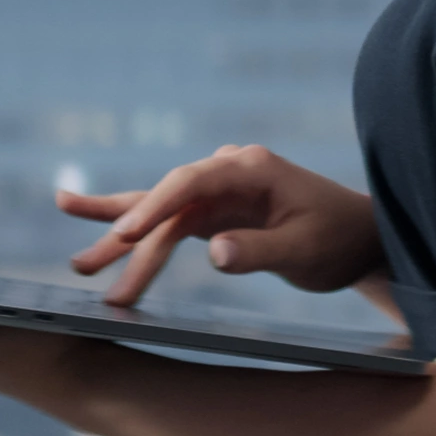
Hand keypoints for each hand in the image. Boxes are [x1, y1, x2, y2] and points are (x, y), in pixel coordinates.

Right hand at [59, 144, 386, 306]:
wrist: (359, 236)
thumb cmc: (336, 239)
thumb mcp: (305, 250)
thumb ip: (260, 251)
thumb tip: (214, 253)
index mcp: (249, 169)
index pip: (190, 183)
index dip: (155, 208)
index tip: (126, 234)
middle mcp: (226, 172)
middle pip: (164, 200)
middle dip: (122, 234)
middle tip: (84, 267)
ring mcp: (217, 191)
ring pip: (159, 215)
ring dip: (119, 238)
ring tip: (77, 260)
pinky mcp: (213, 212)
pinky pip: (169, 224)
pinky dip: (139, 233)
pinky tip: (105, 232)